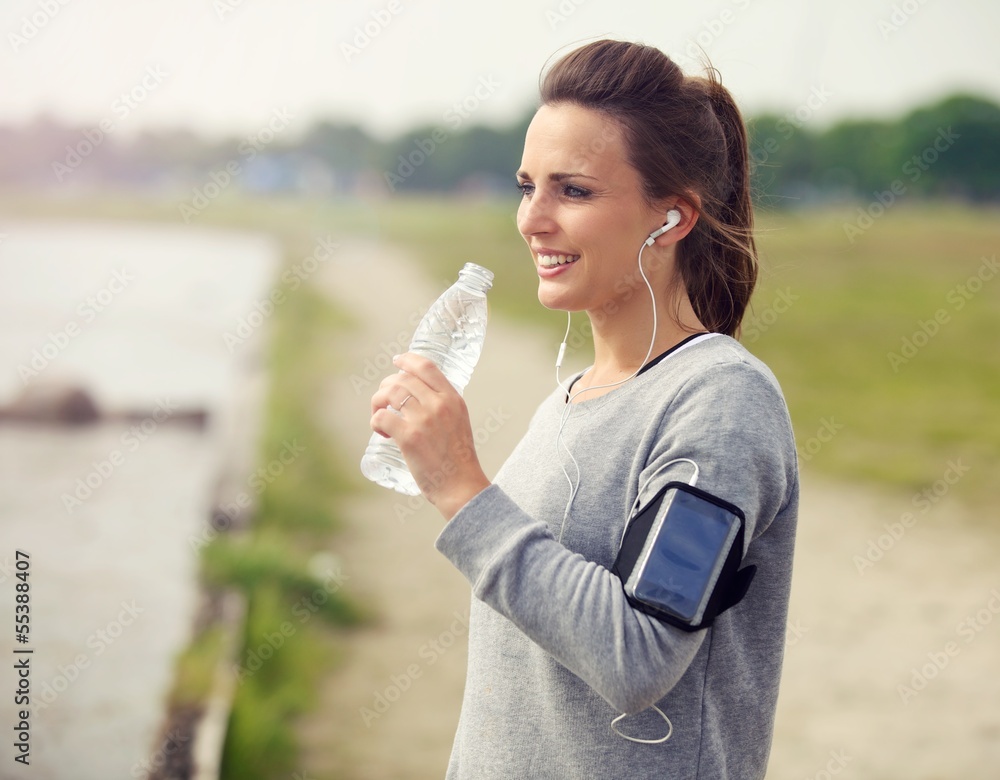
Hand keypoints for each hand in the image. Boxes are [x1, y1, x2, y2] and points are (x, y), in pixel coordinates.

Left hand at [369, 353, 490, 519]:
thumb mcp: (459, 423)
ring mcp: (424, 419)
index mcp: (453, 399)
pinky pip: (382, 416)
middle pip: (403, 379)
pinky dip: (375, 421)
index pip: (427, 367)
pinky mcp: (410, 437)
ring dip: (377, 401)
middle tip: (382, 401)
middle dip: (386, 386)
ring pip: (389, 393)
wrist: (461, 486)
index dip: (407, 360)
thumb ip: (444, 408)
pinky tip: (381, 431)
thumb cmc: (458, 459)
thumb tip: (420, 398)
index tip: (397, 361)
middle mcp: (439, 404)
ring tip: (378, 414)